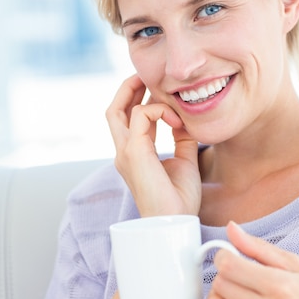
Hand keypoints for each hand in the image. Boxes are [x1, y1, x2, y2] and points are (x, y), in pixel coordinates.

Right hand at [106, 74, 201, 216]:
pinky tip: (176, 120)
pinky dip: (159, 109)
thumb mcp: (184, 160)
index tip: (158, 90)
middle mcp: (124, 152)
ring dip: (136, 91)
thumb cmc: (179, 198)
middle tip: (145, 75)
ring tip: (153, 82)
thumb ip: (181, 138)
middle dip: (127, 89)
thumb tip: (184, 119)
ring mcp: (125, 152)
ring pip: (117, 109)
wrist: (175, 223)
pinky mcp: (133, 152)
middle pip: (113, 111)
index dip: (139, 101)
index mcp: (134, 155)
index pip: (127, 121)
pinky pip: (141, 115)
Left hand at [205, 221, 298, 298]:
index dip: (223, 256)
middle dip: (224, 274)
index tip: (230, 256)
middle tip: (238, 273)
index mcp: (279, 286)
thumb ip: (258, 246)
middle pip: (219, 285)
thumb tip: (231, 229)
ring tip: (235, 292)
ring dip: (219, 296)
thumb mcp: (294, 263)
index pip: (228, 267)